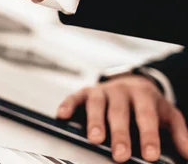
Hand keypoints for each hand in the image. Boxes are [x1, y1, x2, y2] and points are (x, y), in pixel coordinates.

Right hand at [57, 75, 187, 162]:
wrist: (133, 84)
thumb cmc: (149, 105)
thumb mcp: (168, 116)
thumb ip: (178, 134)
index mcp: (144, 95)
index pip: (146, 116)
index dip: (148, 136)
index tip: (149, 155)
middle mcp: (122, 90)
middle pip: (120, 112)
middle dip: (120, 134)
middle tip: (120, 155)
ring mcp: (102, 90)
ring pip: (97, 104)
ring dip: (95, 121)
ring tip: (95, 139)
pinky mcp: (85, 92)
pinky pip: (74, 97)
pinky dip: (67, 105)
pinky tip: (63, 116)